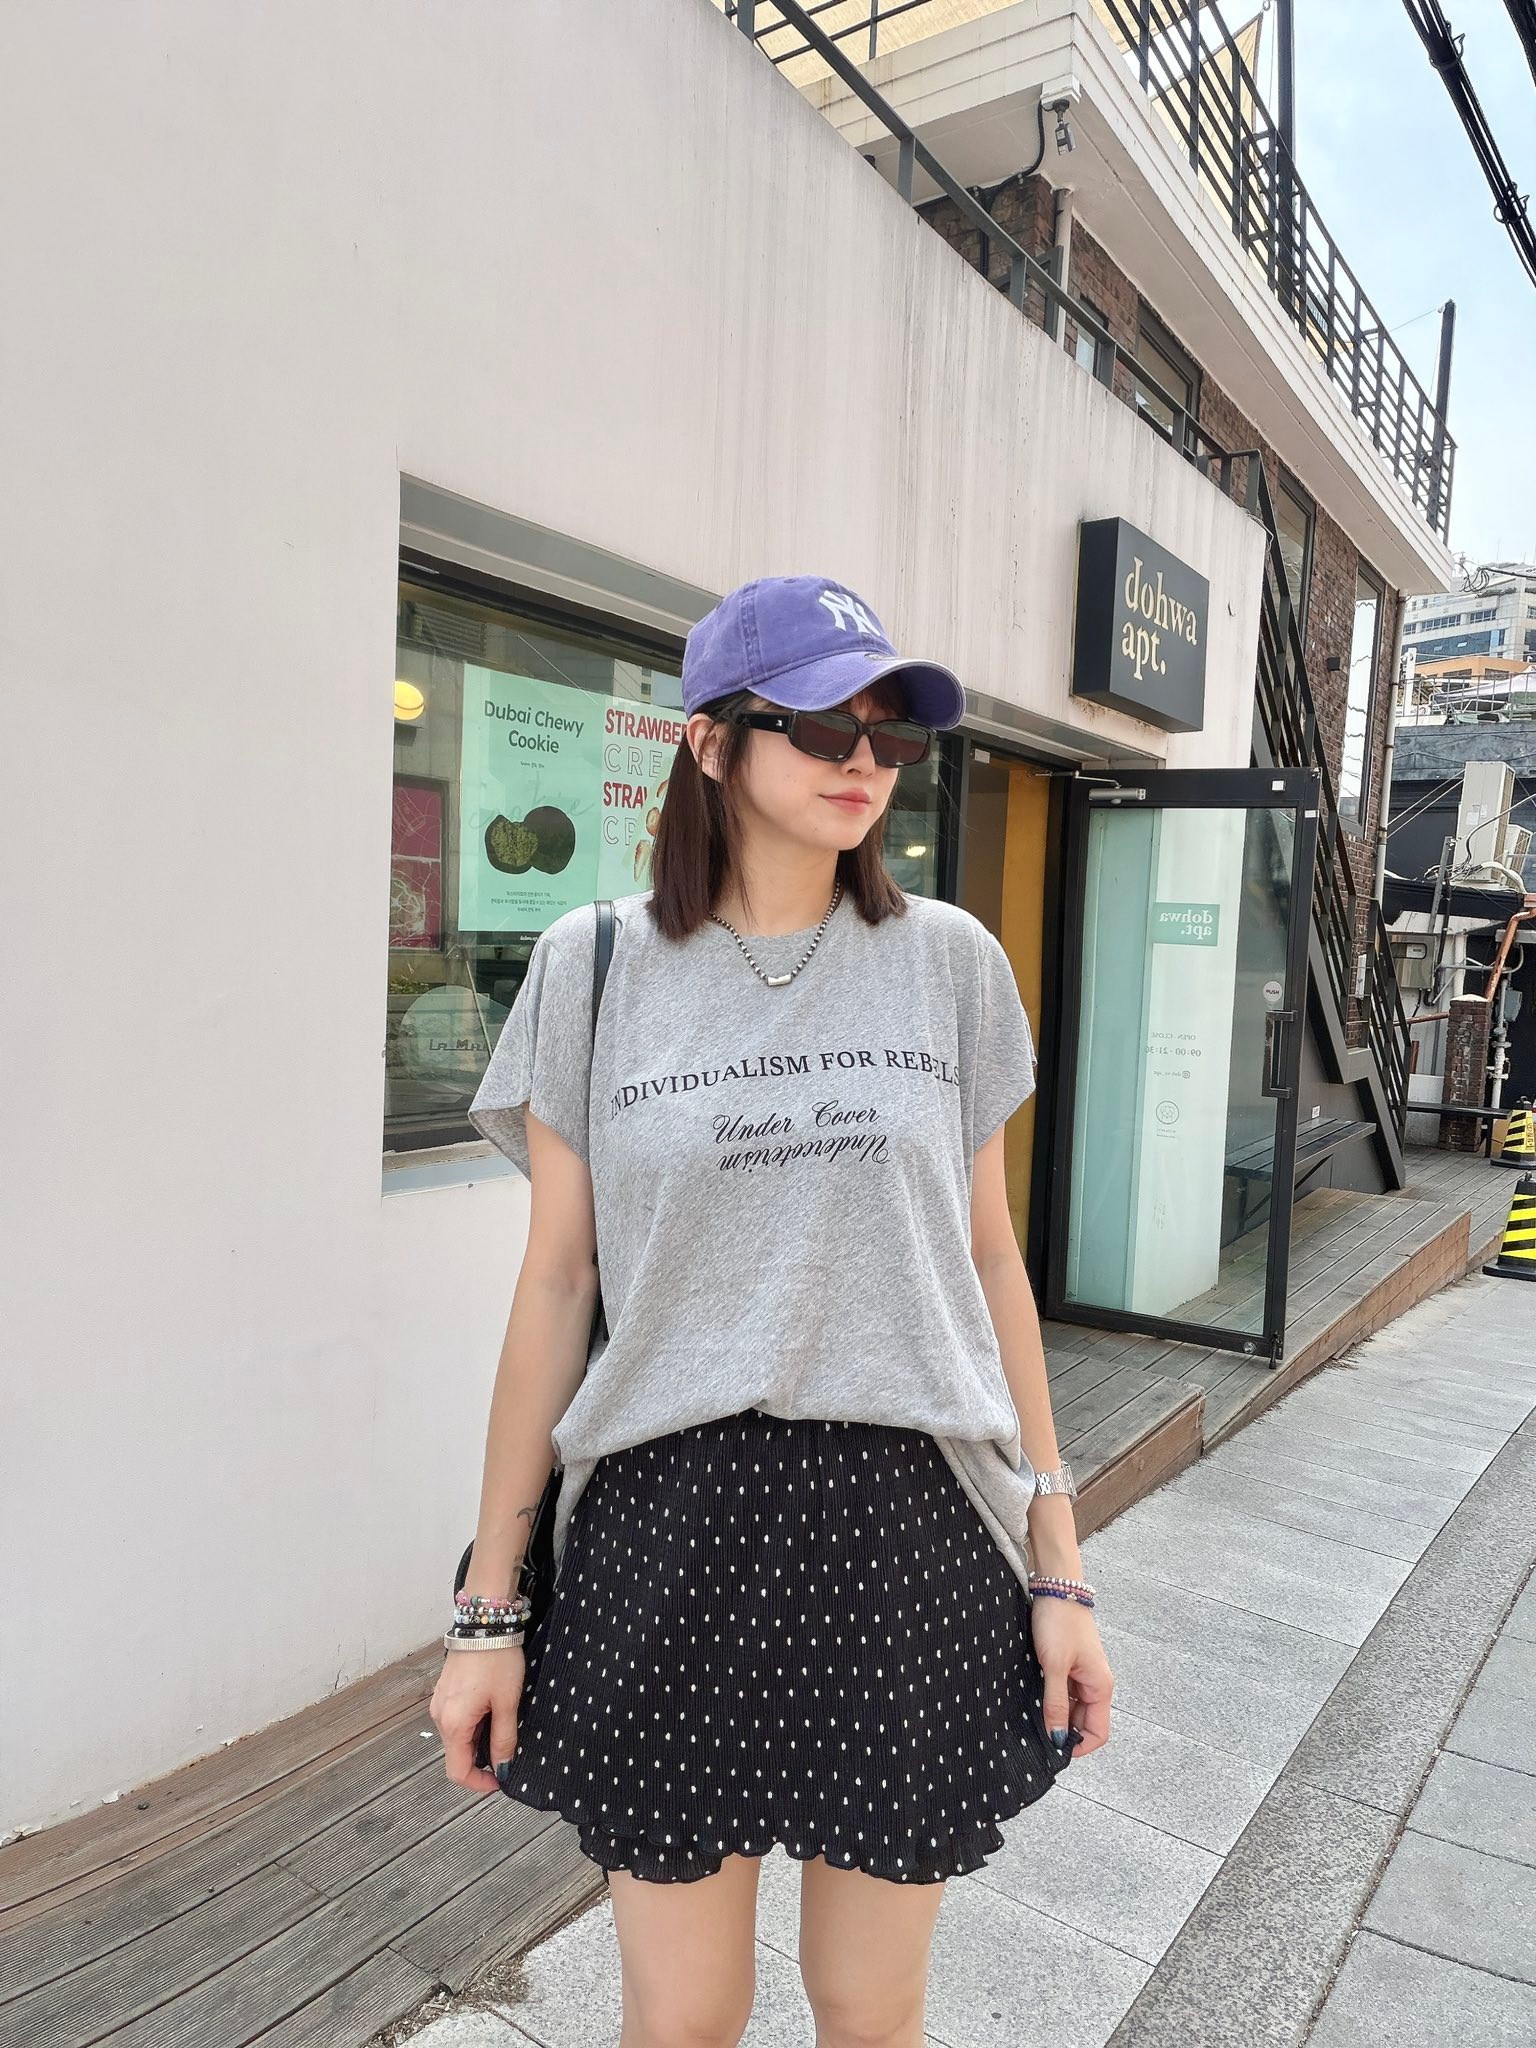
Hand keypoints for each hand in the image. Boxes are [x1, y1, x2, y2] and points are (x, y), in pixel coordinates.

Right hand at [430, 1642, 525, 1794]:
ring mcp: (440, 1703)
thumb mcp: (507, 1702)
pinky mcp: (444, 1691)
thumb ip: (504, 1739)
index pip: (457, 1772)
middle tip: (508, 1749)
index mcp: (453, 1724)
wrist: (484, 1621)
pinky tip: (491, 1710)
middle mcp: (440, 1716)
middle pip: (457, 1755)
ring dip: (478, 1741)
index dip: (479, 1783)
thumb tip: (502, 1767)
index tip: (501, 1779)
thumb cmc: (497, 1660)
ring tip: (503, 1724)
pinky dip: (473, 1726)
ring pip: (457, 1738)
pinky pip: (456, 1720)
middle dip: (481, 1760)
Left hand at [1030, 1593, 1113, 1759]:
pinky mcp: (1069, 1664)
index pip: (1098, 1733)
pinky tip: (1033, 1696)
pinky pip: (1064, 1692)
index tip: (1052, 1749)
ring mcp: (1082, 1674)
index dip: (1078, 1746)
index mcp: (1100, 1687)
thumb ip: (1056, 1704)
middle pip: (1083, 1723)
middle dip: (1063, 1731)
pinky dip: (1051, 1698)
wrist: (1056, 1585)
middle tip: (1035, 1733)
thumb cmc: (1060, 1621)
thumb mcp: (1054, 1666)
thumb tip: (1057, 1738)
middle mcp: (1095, 1683)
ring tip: (1032, 1713)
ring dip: (1055, 1714)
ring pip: (1072, 1708)